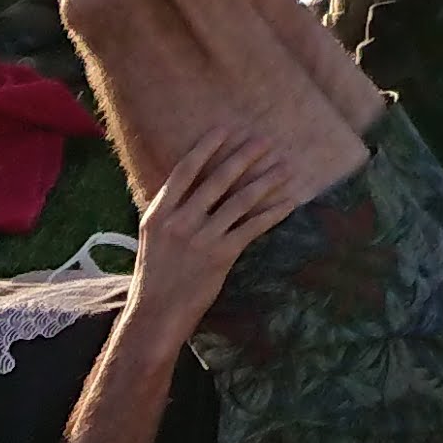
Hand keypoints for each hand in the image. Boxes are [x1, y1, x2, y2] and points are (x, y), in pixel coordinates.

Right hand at [133, 129, 328, 313]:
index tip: (224, 129)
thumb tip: (191, 182)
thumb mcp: (153, 235)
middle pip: (217, 180)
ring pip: (240, 202)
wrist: (157, 313)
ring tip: (285, 167)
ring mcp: (201, 239)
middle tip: (265, 141)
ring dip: (265, 182)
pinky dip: (272, 213)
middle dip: (243, 158)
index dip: (205, 149)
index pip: (184, 172)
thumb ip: (171, 209)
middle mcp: (180, 222)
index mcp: (158, 214)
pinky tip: (288, 202)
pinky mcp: (221, 256)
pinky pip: (252, 228)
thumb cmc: (156, 272)